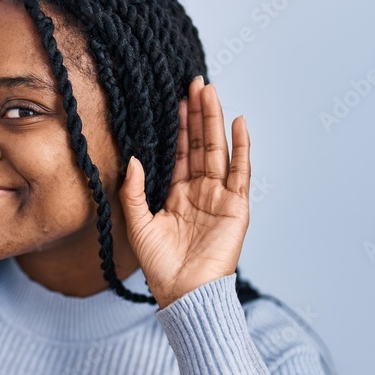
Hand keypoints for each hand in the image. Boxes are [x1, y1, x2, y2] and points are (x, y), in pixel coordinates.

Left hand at [119, 77, 250, 308]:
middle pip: (199, 144)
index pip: (178, 152)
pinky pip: (240, 171)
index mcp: (177, 194)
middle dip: (197, 113)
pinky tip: (239, 123)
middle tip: (195, 82)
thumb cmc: (159, 265)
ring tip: (210, 92)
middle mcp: (200, 191)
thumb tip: (133, 158)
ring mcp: (220, 197)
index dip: (178, 126)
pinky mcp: (237, 206)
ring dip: (215, 121)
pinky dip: (242, 147)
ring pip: (217, 150)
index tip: (175, 98)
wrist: (183, 292)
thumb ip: (134, 190)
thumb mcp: (137, 223)